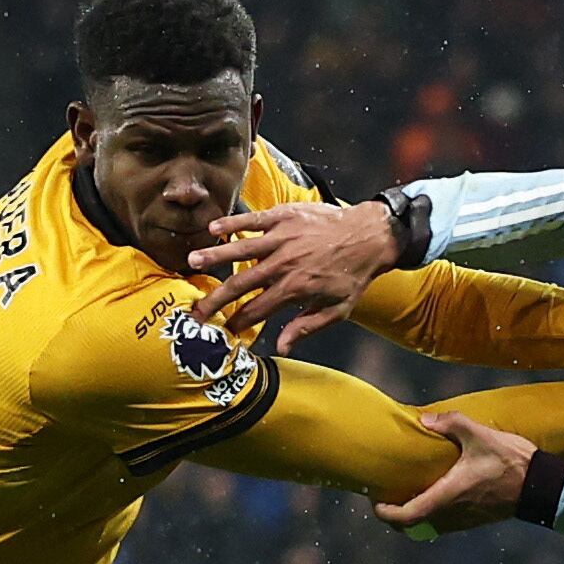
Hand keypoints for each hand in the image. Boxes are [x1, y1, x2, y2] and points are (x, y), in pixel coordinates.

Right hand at [185, 201, 396, 353]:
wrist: (371, 236)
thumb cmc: (354, 275)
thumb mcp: (336, 310)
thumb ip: (306, 327)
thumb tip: (281, 347)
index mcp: (293, 289)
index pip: (256, 310)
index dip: (237, 322)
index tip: (222, 330)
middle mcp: (283, 264)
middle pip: (241, 284)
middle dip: (215, 299)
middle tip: (195, 311)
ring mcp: (282, 238)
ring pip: (240, 249)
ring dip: (215, 256)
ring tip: (192, 262)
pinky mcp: (284, 216)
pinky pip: (253, 220)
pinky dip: (232, 223)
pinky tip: (213, 228)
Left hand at [381, 412, 537, 533]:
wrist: (541, 486)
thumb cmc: (511, 462)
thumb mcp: (480, 436)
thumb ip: (451, 424)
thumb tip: (426, 419)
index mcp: (447, 496)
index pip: (407, 516)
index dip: (386, 513)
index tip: (375, 503)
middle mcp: (452, 513)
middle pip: (412, 526)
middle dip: (395, 516)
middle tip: (386, 498)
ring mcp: (464, 520)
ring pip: (428, 526)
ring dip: (413, 515)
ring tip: (406, 494)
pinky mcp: (475, 520)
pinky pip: (444, 522)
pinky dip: (431, 514)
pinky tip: (434, 493)